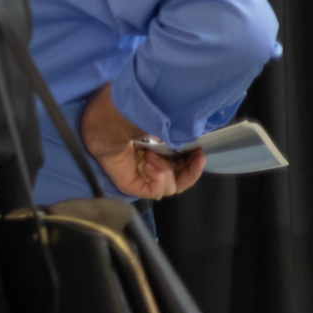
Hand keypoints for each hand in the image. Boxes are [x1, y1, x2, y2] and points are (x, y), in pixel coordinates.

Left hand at [82, 84, 206, 198]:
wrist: (112, 123)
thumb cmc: (136, 121)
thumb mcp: (167, 133)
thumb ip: (182, 143)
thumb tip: (197, 148)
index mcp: (161, 156)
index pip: (184, 170)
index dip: (195, 165)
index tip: (200, 152)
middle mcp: (152, 169)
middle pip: (181, 182)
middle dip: (190, 170)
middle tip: (195, 157)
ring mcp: (141, 179)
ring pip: (171, 188)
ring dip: (167, 169)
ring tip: (152, 154)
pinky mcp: (132, 186)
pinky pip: (156, 192)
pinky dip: (157, 178)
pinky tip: (147, 163)